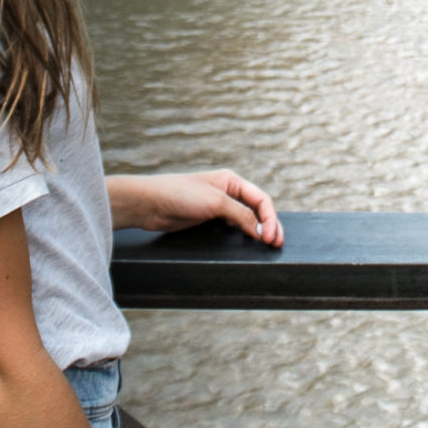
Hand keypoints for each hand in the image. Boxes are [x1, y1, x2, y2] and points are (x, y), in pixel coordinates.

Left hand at [109, 169, 283, 246]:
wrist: (151, 204)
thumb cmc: (181, 195)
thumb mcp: (216, 203)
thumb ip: (240, 215)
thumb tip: (260, 230)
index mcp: (232, 181)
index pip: (261, 199)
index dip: (270, 218)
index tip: (269, 238)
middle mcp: (227, 192)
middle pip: (257, 210)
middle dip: (269, 226)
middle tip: (276, 244)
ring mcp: (218, 207)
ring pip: (245, 220)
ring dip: (257, 231)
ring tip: (267, 246)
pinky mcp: (207, 220)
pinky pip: (231, 229)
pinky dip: (242, 236)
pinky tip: (246, 245)